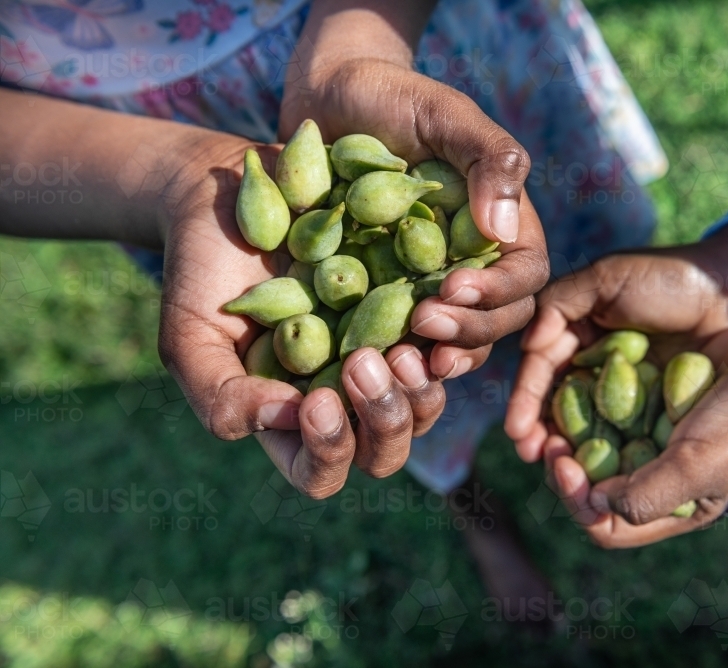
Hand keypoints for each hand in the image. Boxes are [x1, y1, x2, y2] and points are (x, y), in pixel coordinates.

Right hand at [157, 135, 445, 497]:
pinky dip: (448, 342)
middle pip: (383, 452)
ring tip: (404, 348)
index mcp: (292, 420)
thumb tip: (283, 420)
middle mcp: (345, 399)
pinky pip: (450, 346)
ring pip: (425, 408)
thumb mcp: (191, 336)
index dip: (327, 450)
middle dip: (384, 420)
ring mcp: (385, 358)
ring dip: (421, 390)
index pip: (320, 472)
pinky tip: (433, 315)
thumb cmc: (203, 272)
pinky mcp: (415, 313)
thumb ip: (221, 395)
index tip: (315, 400)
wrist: (236, 194)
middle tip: (364, 363)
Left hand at [280, 35, 548, 379]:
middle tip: (424, 323)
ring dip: (435, 354)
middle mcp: (472, 264)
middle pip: (496, 319)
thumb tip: (503, 229)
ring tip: (403, 359)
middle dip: (468, 329)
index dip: (498, 292)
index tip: (454, 288)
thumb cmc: (394, 96)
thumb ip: (488, 159)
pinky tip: (368, 359)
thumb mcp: (446, 114)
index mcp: (500, 226)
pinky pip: (397, 337)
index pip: (525, 274)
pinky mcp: (382, 298)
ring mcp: (428, 285)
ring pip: (453, 340)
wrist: (329, 101)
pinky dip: (390, 352)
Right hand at [505, 252, 727, 461]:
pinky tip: (598, 477)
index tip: (519, 430)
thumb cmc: (670, 279)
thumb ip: (558, 304)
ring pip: (586, 431)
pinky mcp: (652, 419)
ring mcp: (624, 400)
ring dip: (569, 455)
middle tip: (537, 457)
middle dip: (541, 436)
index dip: (526, 403)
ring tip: (561, 472)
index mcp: (575, 340)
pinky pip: (623, 442)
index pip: (540, 376)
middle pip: (556, 412)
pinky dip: (607, 459)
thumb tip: (530, 347)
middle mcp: (593, 373)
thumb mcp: (605, 278)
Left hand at [542, 319, 727, 548]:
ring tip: (546, 415)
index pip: (607, 527)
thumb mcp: (700, 467)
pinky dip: (582, 398)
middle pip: (590, 487)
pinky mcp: (644, 396)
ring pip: (589, 446)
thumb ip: (648, 496)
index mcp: (673, 506)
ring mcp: (649, 434)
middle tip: (544, 441)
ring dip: (564, 433)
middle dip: (562, 468)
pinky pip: (601, 406)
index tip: (563, 465)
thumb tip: (595, 505)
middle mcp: (655, 475)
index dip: (577, 502)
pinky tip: (572, 381)